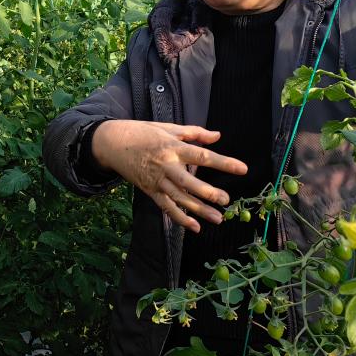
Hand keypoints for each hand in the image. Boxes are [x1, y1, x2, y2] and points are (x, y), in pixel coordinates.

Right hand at [92, 120, 247, 231]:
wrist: (113, 143)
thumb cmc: (143, 133)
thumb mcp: (168, 128)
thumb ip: (195, 133)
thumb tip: (218, 135)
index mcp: (173, 147)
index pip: (203, 155)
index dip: (223, 162)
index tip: (242, 169)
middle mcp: (166, 165)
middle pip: (189, 182)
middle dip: (208, 192)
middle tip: (225, 200)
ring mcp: (157, 180)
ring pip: (179, 198)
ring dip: (198, 210)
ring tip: (217, 218)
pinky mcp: (150, 191)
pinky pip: (166, 207)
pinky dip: (180, 218)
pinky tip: (195, 227)